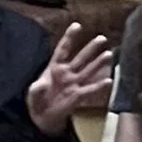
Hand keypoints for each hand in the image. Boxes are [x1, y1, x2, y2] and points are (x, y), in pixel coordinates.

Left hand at [26, 18, 113, 132]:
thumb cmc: (37, 100)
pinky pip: (90, 89)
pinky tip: (109, 80)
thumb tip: (41, 85)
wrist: (42, 117)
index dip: (69, 37)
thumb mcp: (32, 93)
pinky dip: (99, 86)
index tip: (77, 25)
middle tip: (102, 38)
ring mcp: (74, 83)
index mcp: (54, 67)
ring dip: (98, 63)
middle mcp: (67, 73)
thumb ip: (36, 89)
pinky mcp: (78, 96)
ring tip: (109, 54)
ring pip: (88, 70)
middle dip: (91, 48)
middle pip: (80, 58)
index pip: (63, 49)